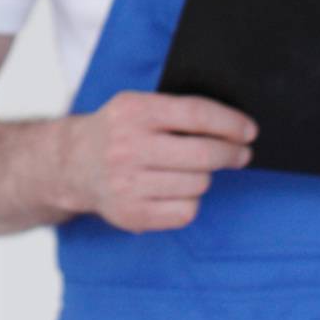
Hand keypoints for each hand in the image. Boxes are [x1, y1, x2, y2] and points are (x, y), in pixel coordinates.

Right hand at [62, 91, 256, 232]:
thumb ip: (177, 112)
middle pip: (204, 155)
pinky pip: (186, 210)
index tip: (249, 131)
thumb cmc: (117, 132)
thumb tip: (235, 129)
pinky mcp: (131, 213)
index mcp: (132, 111)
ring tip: (188, 171)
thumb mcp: (136, 106)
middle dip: (232, 155)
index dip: (230, 124)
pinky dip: (188, 201)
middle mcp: (127, 146)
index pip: (196, 114)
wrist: (70, 164)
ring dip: (203, 178)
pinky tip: (173, 191)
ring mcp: (127, 182)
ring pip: (199, 184)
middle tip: (240, 155)